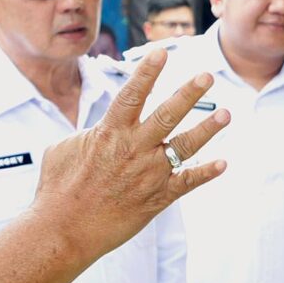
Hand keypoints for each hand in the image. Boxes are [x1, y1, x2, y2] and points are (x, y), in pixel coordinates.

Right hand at [28, 50, 228, 259]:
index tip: (162, 52)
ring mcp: (148, 174)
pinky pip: (187, 182)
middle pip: (167, 114)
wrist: (63, 230)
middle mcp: (133, 149)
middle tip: (207, 75)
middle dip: (189, 93)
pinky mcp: (157, 198)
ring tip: (226, 114)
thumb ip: (87, 135)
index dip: (147, 72)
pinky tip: (223, 163)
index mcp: (109, 133)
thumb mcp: (63, 149)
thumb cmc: (57, 189)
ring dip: (207, 129)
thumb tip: (98, 130)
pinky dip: (206, 172)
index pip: (132, 94)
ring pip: (185, 146)